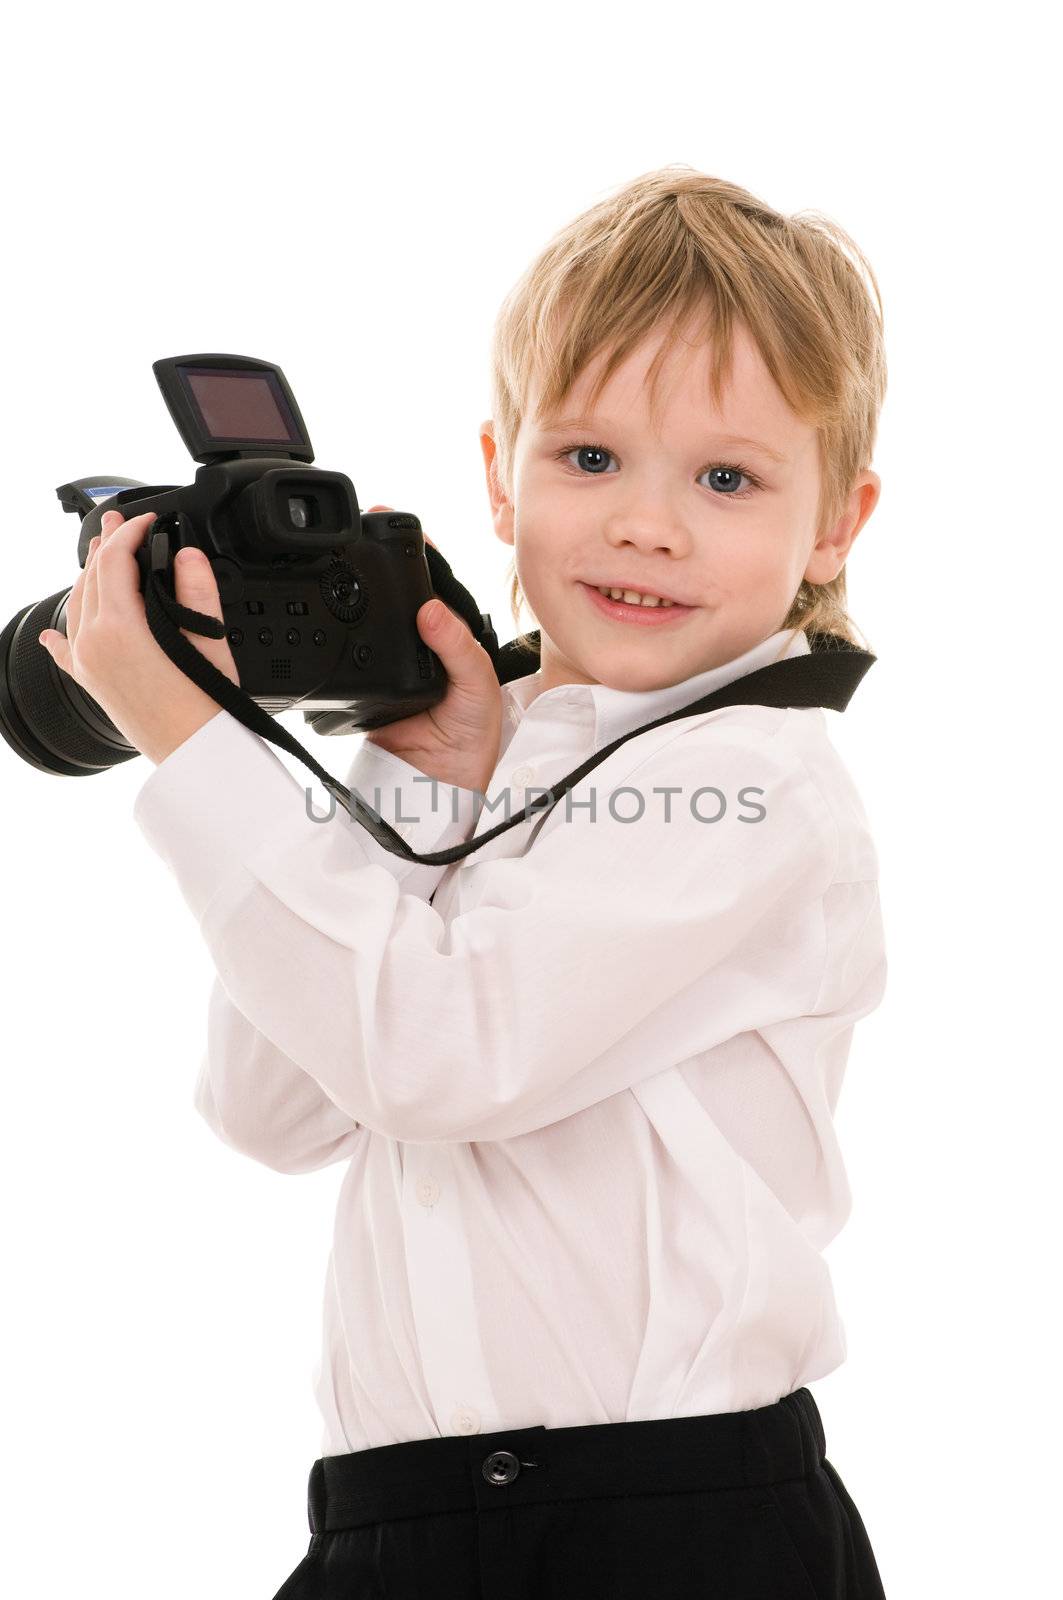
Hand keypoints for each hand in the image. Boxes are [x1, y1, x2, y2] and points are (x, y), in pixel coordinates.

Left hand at [37, 509, 241, 764]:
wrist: (196, 752)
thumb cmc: (205, 705)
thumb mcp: (208, 638)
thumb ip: (196, 589)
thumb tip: (187, 555)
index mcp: (121, 626)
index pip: (115, 561)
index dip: (130, 532)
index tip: (148, 519)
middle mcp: (95, 642)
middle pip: (91, 577)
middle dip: (105, 545)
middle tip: (118, 522)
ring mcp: (89, 663)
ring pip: (77, 605)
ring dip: (88, 576)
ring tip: (98, 557)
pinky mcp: (91, 683)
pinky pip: (64, 653)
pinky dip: (58, 636)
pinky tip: (50, 634)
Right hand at [361, 505, 501, 795]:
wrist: (439, 783)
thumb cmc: (473, 735)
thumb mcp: (477, 687)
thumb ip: (458, 649)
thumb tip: (431, 612)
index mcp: (454, 634)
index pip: (436, 582)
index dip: (419, 552)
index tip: (396, 525)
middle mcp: (424, 643)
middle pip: (399, 594)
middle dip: (380, 562)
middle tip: (361, 532)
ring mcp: (394, 660)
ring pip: (373, 617)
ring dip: (360, 593)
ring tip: (346, 560)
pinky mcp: (368, 681)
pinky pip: (353, 651)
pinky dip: (342, 634)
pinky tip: (335, 617)